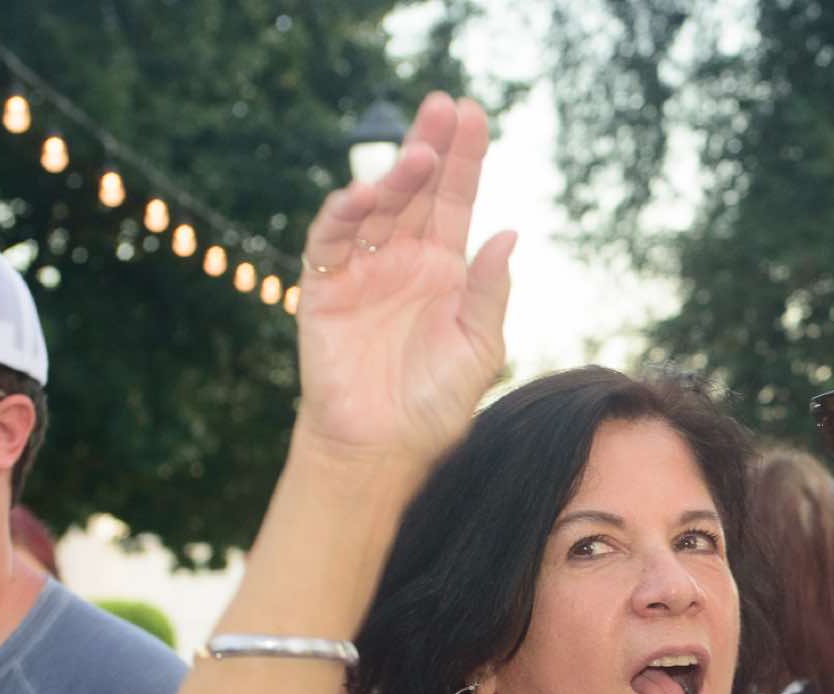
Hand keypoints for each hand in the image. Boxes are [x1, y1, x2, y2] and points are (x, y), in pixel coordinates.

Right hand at [292, 92, 515, 473]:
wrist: (384, 448)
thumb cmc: (436, 403)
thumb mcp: (479, 348)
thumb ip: (491, 292)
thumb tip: (508, 234)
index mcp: (445, 268)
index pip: (455, 201)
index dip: (464, 158)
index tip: (472, 114)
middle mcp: (403, 259)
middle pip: (416, 190)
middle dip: (429, 146)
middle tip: (443, 105)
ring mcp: (363, 270)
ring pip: (377, 207)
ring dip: (394, 178)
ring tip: (419, 155)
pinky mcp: (325, 287)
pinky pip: (332, 240)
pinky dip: (345, 215)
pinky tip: (365, 197)